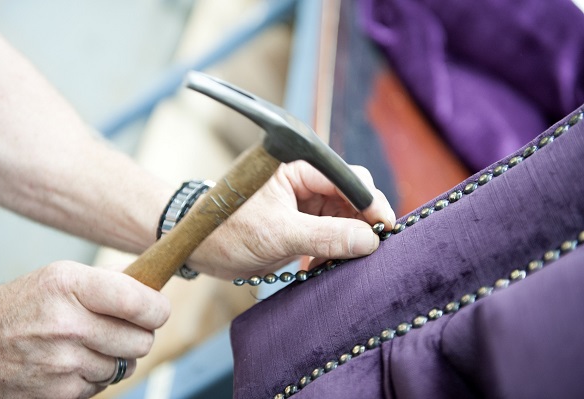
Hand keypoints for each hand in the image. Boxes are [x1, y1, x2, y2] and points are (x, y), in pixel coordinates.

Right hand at [0, 262, 169, 398]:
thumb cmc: (24, 307)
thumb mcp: (62, 277)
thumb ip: (110, 279)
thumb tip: (154, 280)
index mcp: (70, 286)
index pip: (138, 303)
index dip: (158, 308)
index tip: (157, 309)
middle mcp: (67, 324)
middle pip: (142, 340)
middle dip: (139, 335)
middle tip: (121, 328)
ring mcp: (63, 362)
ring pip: (125, 365)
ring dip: (116, 357)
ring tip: (88, 344)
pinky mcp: (60, 393)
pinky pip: (104, 386)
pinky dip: (96, 376)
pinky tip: (73, 362)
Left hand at [188, 160, 394, 278]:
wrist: (198, 247)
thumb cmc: (227, 228)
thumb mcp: (279, 233)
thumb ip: (326, 235)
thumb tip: (369, 240)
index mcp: (298, 167)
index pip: (347, 178)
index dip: (370, 202)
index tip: (385, 228)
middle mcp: (305, 180)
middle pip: (351, 197)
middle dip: (361, 224)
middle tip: (368, 252)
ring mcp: (305, 203)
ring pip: (344, 218)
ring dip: (347, 242)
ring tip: (337, 263)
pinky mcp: (302, 223)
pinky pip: (331, 235)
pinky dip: (333, 252)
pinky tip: (324, 266)